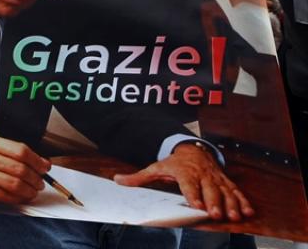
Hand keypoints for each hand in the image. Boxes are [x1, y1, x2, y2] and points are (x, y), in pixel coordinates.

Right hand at [0, 135, 48, 203]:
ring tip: (33, 190)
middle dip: (36, 178)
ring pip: (16, 185)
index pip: (21, 151)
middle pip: (20, 170)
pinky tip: (22, 196)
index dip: (37, 161)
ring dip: (30, 190)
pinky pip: (7, 197)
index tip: (44, 166)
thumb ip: (12, 151)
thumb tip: (40, 162)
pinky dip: (19, 198)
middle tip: (40, 181)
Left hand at [114, 142, 253, 221]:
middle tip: (216, 214)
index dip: (192, 194)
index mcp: (184, 172)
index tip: (196, 204)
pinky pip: (236, 191)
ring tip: (235, 216)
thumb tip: (117, 180)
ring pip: (225, 192)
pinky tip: (248, 212)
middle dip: (213, 202)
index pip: (188, 184)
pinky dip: (243, 201)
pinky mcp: (225, 182)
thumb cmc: (173, 163)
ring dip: (231, 204)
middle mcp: (202, 175)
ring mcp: (216, 179)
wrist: (193, 150)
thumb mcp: (155, 167)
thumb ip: (138, 177)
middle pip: (209, 190)